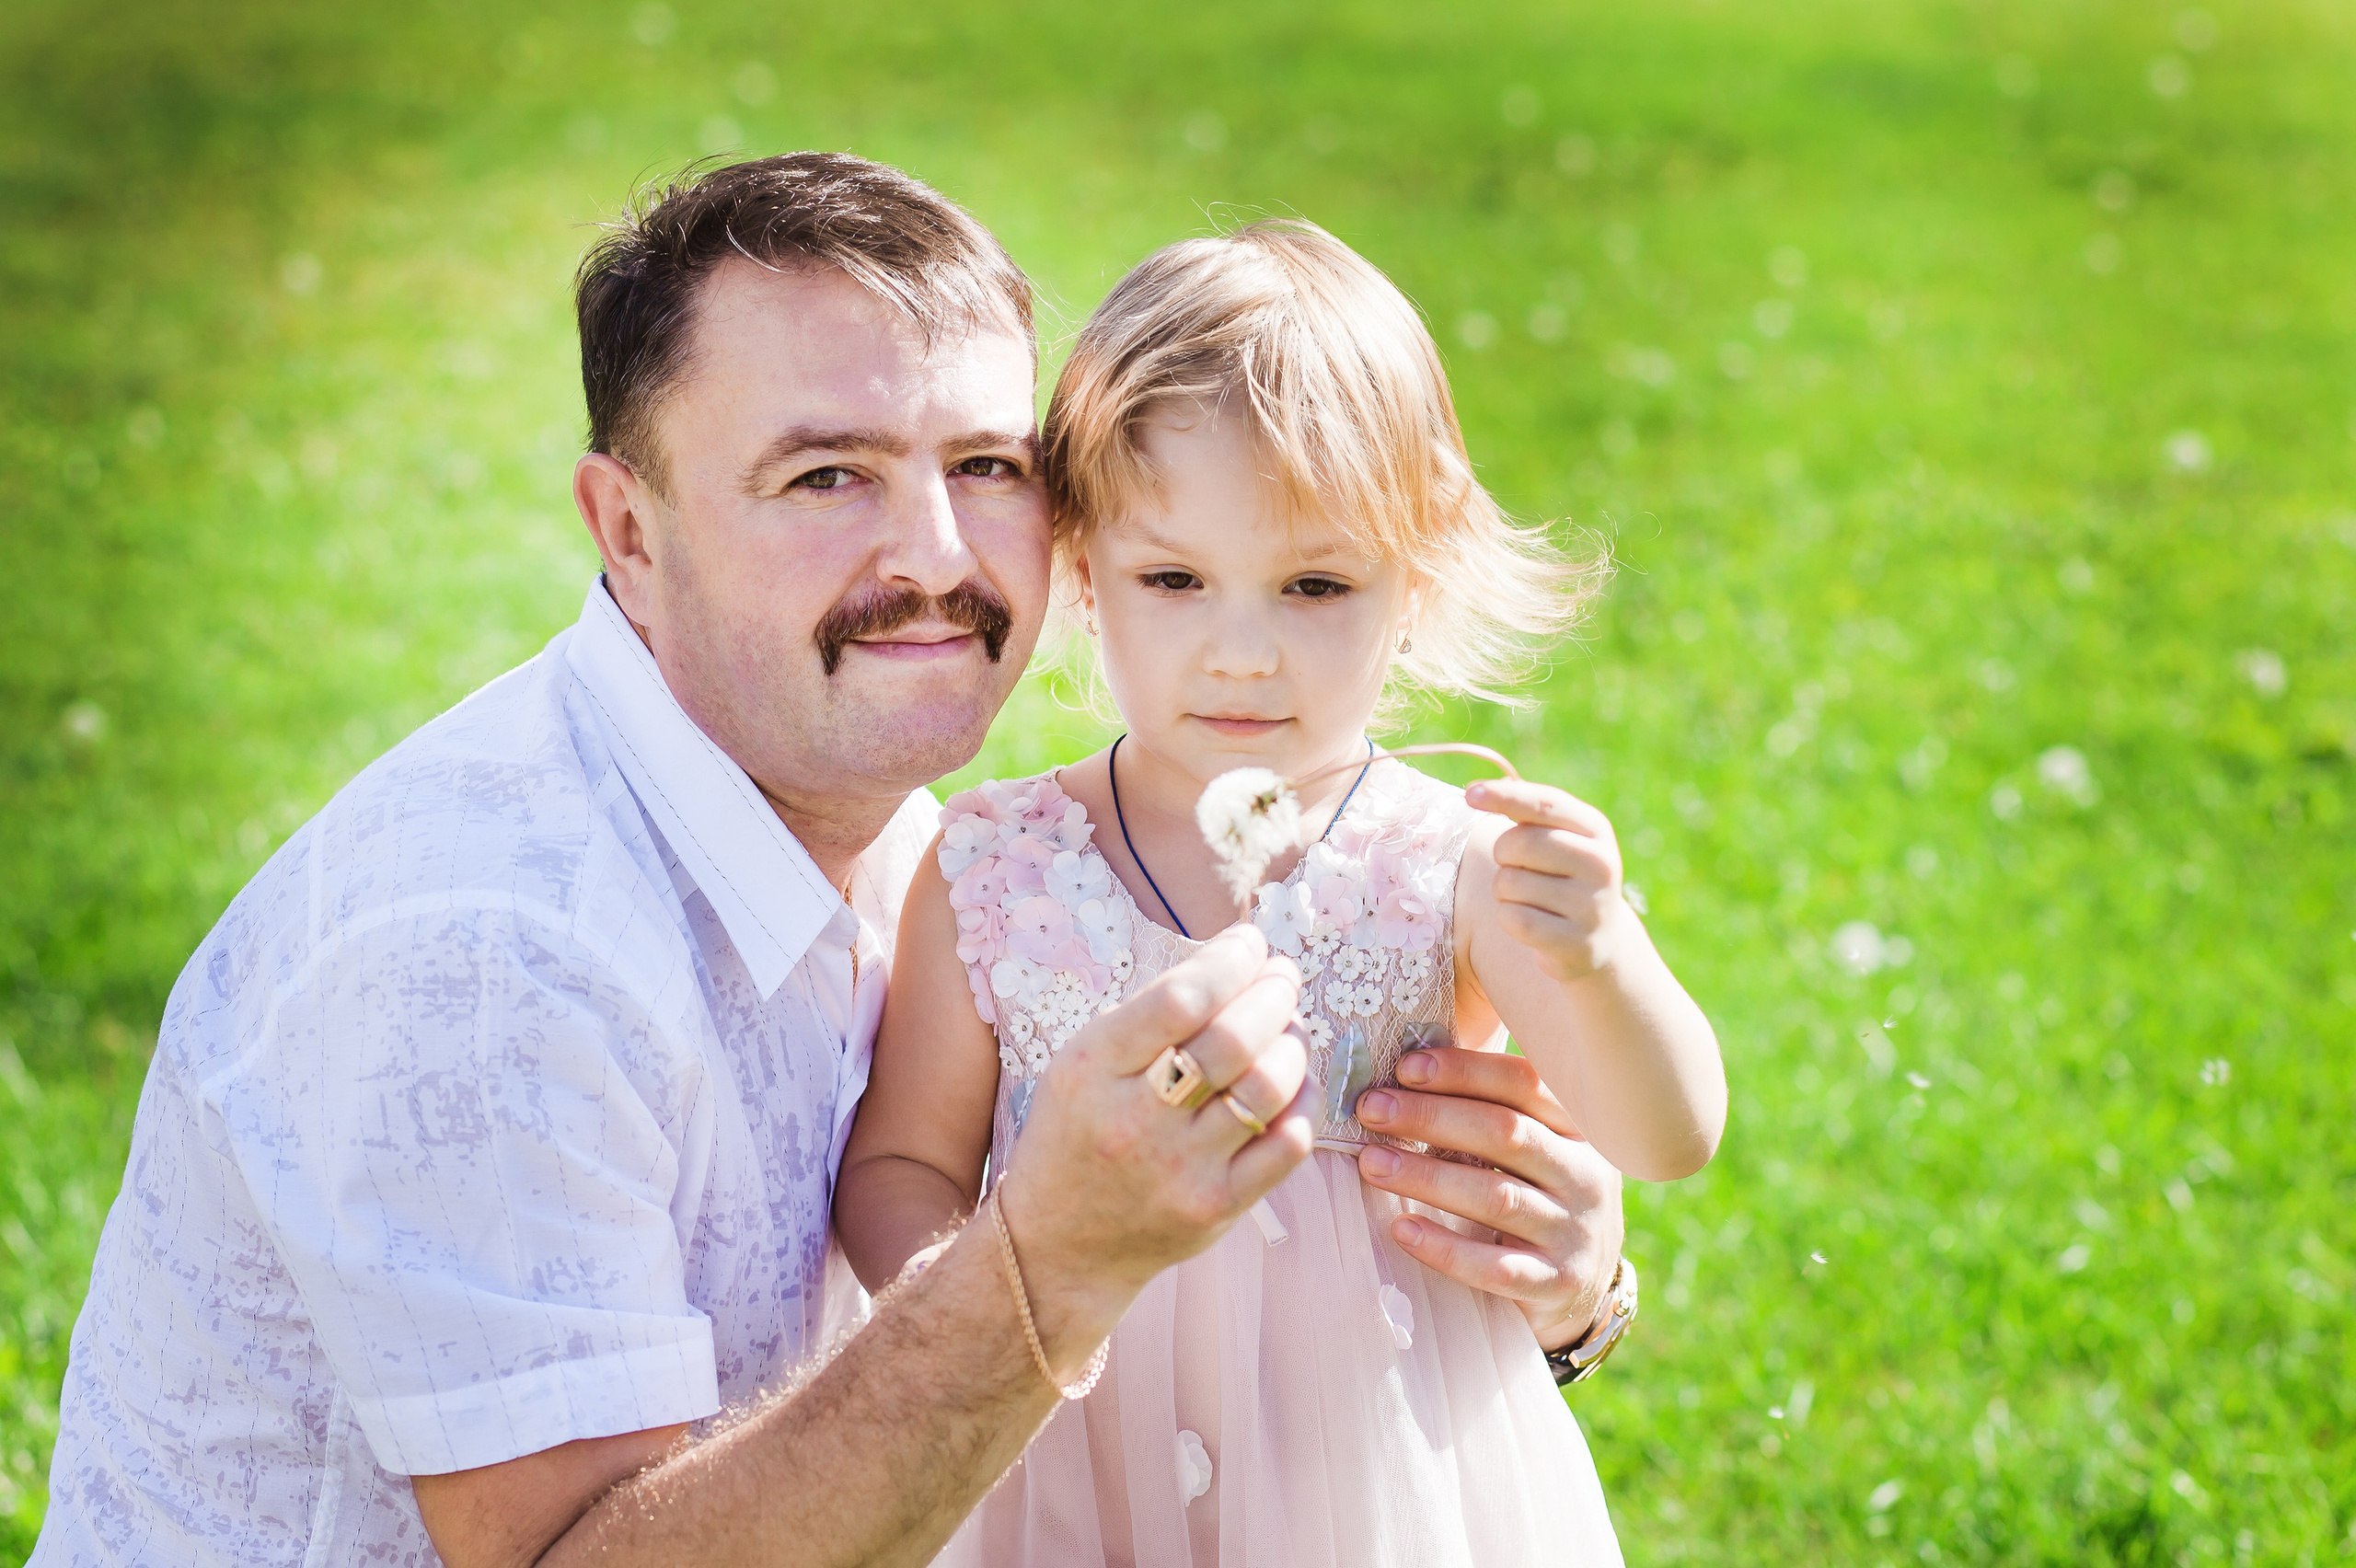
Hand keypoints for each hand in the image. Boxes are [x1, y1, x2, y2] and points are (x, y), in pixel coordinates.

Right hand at [996, 926, 1313, 1374]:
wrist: (1057, 1244)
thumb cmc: (1078, 1132)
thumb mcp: (1083, 1063)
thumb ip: (1149, 1016)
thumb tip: (1238, 960)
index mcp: (1093, 1070)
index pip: (1180, 999)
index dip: (1229, 960)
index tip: (1249, 944)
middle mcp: (1134, 1121)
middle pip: (1234, 1039)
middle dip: (1273, 993)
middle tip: (1282, 978)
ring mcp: (1179, 1170)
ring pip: (1268, 1086)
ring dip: (1293, 1042)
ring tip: (1287, 1026)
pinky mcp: (1217, 1209)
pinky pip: (1288, 1142)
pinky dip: (1302, 1100)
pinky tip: (1292, 1082)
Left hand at [1355, 1046, 1624, 1350]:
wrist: (1583, 1288)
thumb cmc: (1537, 1196)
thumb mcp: (1534, 1149)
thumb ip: (1488, 1111)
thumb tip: (1402, 1077)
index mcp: (1579, 1128)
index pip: (1524, 1083)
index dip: (1464, 1071)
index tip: (1405, 1068)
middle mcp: (1586, 1175)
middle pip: (1506, 1133)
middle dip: (1431, 1117)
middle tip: (1372, 1109)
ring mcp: (1575, 1232)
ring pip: (1497, 1198)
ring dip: (1426, 1177)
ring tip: (1372, 1163)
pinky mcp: (1556, 1284)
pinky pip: (1496, 1268)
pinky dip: (1445, 1248)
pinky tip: (1402, 1228)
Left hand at [1465, 777, 1635, 983]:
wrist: (1599, 939)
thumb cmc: (1560, 876)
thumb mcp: (1555, 837)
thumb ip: (1525, 811)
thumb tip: (1477, 792)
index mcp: (1595, 828)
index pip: (1545, 803)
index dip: (1504, 796)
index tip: (1469, 794)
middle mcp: (1601, 863)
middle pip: (1520, 842)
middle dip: (1502, 854)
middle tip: (1517, 866)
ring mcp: (1592, 905)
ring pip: (1510, 883)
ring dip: (1504, 891)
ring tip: (1530, 899)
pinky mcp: (1577, 943)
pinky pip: (1513, 920)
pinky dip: (1508, 920)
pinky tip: (1530, 923)